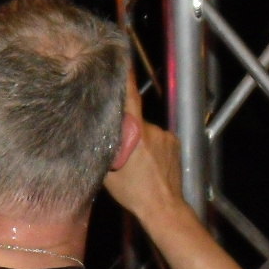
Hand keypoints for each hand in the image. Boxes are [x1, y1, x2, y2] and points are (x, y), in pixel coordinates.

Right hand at [103, 76, 183, 222]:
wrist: (164, 207)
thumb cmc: (134, 192)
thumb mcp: (108, 171)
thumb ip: (104, 146)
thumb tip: (93, 132)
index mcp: (135, 133)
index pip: (129, 97)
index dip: (125, 78)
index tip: (121, 60)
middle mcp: (152, 129)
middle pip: (134, 120)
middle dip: (127, 131)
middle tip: (123, 154)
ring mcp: (166, 135)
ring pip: (146, 131)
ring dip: (141, 142)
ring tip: (139, 165)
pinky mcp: (175, 142)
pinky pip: (158, 138)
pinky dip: (152, 147)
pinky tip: (150, 164)